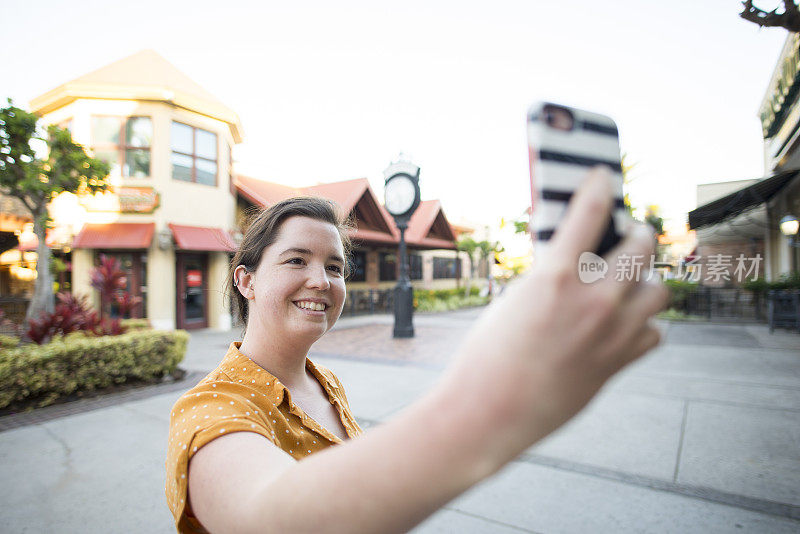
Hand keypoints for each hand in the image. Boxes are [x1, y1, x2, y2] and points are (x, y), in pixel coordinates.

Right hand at [448, 167, 668, 461]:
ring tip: (630, 283)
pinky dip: (643, 326)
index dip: (600, 186)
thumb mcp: (513, 299)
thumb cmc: (487, 357)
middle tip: (628, 234)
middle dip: (636, 233)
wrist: (489, 413)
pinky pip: (653, 334)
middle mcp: (591, 300)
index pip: (590, 212)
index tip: (604, 176)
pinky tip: (624, 325)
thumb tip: (574, 261)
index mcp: (555, 276)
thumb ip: (550, 276)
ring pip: (659, 290)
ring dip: (646, 281)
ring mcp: (611, 333)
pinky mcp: (618, 363)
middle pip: (641, 245)